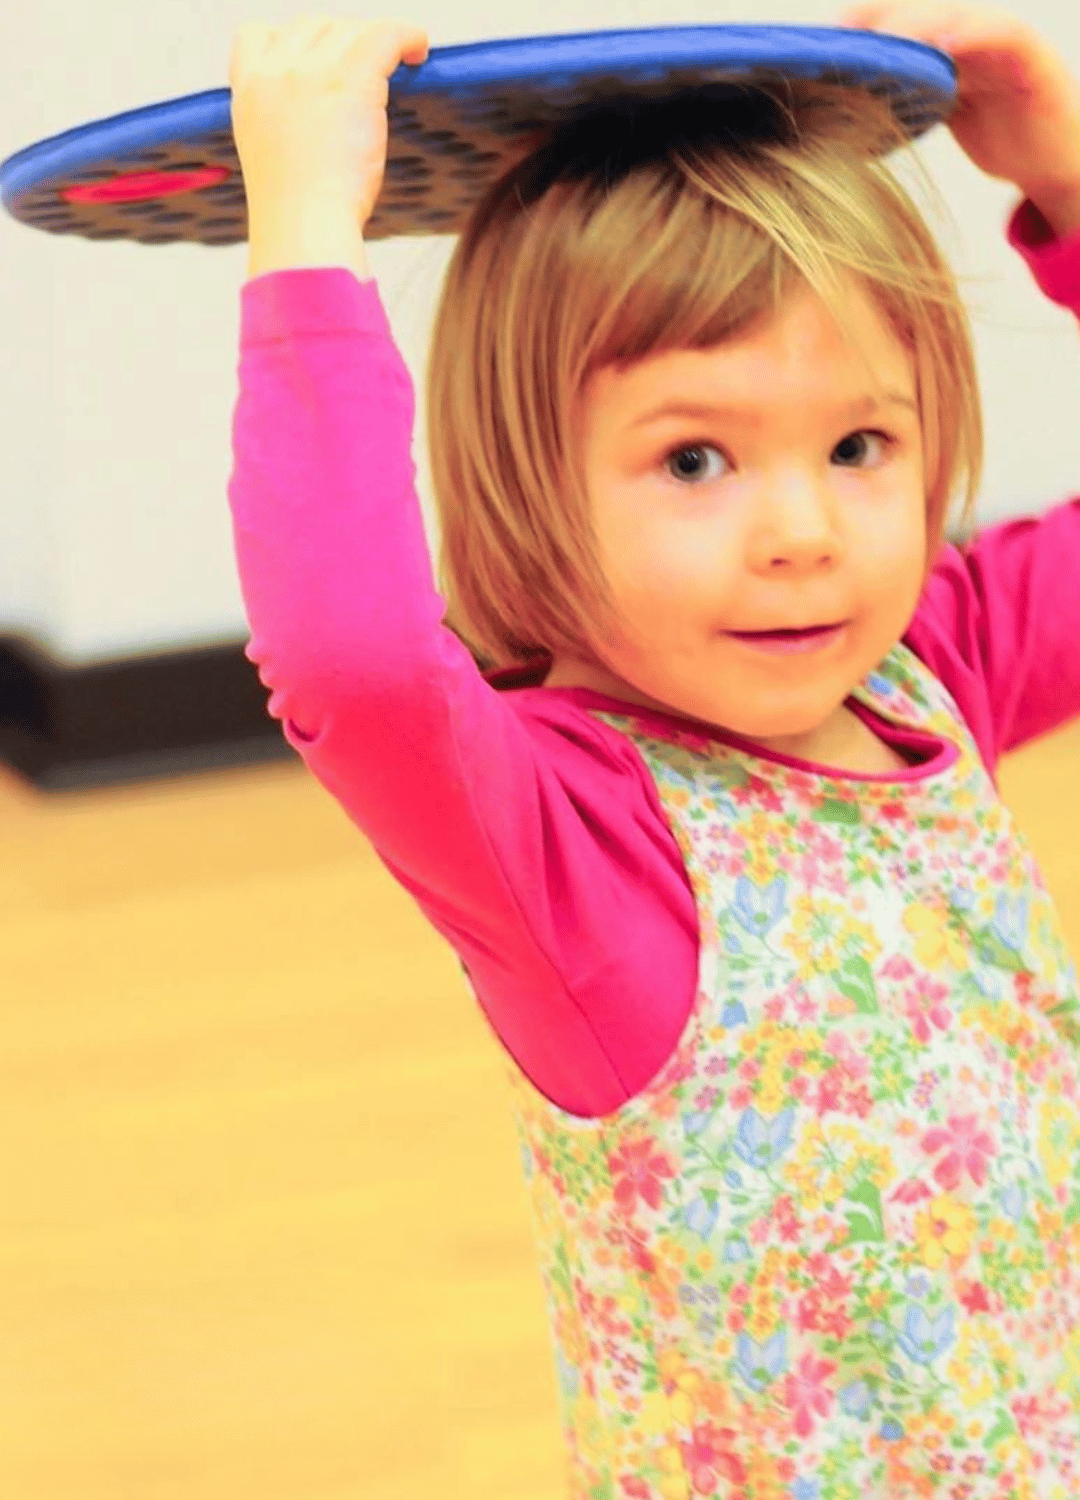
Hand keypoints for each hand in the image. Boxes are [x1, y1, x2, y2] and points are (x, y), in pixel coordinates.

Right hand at [229, 14, 428, 226]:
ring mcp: (311, 72)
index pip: (257, 34)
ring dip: (375, 43)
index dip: (292, 41)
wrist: (304, 230)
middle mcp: (275, 71)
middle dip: (343, 42)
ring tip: (399, 63)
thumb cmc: (296, 215)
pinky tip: (418, 50)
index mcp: (248, 90)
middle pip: (313, 26)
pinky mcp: (351, 79)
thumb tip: (318, 115)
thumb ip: (282, 122)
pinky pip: (386, 35)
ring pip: (351, 30)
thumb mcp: (269, 158)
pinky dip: (408, 36)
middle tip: (369, 74)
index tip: (318, 63)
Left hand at [837, 3, 1079, 233]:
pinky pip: (1002, 33)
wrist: (1054, 159)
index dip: (865, 24)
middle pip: (922, 12)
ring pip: (957, 16)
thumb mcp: (944, 113)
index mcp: (947, 46)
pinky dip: (976, 33)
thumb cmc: (999, 135)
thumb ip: (910, 99)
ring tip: (886, 35)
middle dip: (882, 19)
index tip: (826, 40)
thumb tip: (850, 110)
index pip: (901, 23)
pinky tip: (948, 43)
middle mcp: (972, 34)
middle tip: (844, 35)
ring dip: (920, 22)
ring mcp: (1001, 41)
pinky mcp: (1030, 55)